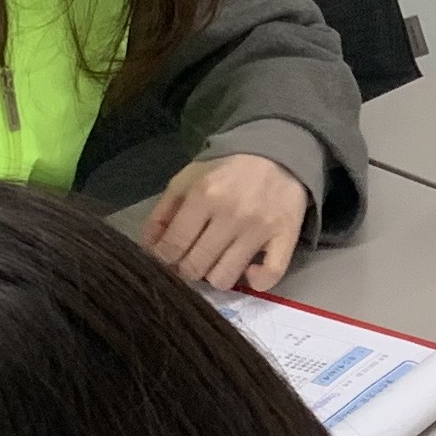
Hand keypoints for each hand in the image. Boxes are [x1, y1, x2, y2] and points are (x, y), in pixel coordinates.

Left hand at [144, 151, 307, 291]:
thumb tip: (149, 248)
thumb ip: (162, 212)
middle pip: (195, 267)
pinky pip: (268, 278)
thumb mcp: (187, 180)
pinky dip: (255, 281)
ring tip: (218, 260)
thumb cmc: (226, 169)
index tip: (169, 255)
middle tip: (192, 258)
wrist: (277, 153)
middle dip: (186, 268)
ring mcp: (260, 229)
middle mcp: (231, 214)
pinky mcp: (285, 237)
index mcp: (203, 195)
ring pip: (224, 278)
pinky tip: (248, 269)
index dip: (164, 257)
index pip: (172, 246)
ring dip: (215, 275)